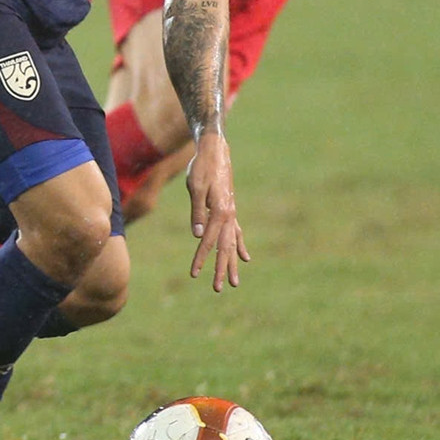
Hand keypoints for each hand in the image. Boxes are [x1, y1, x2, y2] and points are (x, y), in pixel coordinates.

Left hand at [184, 131, 248, 291]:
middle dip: (221, 269)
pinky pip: (237, 233)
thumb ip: (198, 212)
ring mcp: (231, 213)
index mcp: (221, 212)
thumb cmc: (201, 167)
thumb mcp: (195, 188)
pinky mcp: (230, 209)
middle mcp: (229, 215)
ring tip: (234, 283)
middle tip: (218, 289)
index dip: (201, 258)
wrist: (214, 150)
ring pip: (232, 244)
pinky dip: (239, 246)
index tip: (194, 274)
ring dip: (232, 263)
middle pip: (225, 248)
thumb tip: (198, 236)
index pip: (209, 242)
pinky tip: (245, 258)